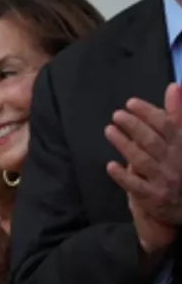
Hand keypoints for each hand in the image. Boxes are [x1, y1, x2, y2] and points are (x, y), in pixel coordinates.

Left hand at [106, 84, 181, 251]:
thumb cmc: (177, 167)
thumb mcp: (181, 140)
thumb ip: (176, 115)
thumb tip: (174, 87)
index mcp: (181, 146)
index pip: (166, 125)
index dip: (148, 112)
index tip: (130, 103)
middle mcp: (174, 162)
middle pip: (152, 141)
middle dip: (134, 126)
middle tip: (116, 115)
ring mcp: (162, 180)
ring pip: (142, 161)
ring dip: (124, 145)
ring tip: (109, 130)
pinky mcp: (151, 197)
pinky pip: (135, 186)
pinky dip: (122, 175)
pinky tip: (110, 166)